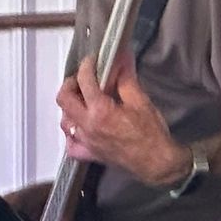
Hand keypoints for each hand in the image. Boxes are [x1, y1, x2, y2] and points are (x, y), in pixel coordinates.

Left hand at [57, 52, 189, 189]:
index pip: (84, 80)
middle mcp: (87, 127)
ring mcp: (86, 143)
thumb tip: (121, 57)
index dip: (87, 65)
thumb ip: (125, 78)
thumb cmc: (151, 132)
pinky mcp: (90, 155)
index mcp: (100, 111)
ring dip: (69, 107)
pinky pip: (71, 145)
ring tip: (82, 100)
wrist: (156, 163)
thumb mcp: (140, 100)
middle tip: (82, 79)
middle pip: (64, 99)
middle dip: (70, 84)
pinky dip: (71, 134)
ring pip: (64, 121)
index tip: (93, 60)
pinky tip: (79, 127)